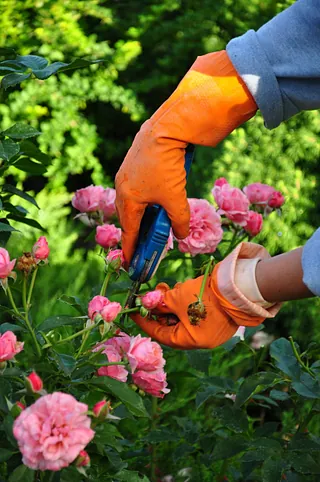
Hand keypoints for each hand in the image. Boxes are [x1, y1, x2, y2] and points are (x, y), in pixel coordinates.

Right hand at [115, 51, 256, 263]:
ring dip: (139, 214)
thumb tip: (183, 236)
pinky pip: (135, 188)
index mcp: (128, 199)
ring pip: (131, 201)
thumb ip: (179, 221)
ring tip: (149, 223)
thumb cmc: (168, 166)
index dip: (130, 248)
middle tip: (141, 244)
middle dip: (134, 232)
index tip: (129, 263)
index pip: (129, 231)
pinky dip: (142, 199)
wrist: (167, 128)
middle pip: (127, 216)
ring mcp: (126, 172)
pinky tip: (152, 198)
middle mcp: (122, 186)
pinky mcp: (133, 161)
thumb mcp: (176, 198)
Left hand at [132, 243, 279, 348]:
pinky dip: (185, 305)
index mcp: (191, 341)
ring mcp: (211, 330)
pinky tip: (182, 291)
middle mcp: (201, 340)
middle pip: (171, 327)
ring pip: (183, 319)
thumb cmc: (204, 296)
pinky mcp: (217, 318)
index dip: (145, 321)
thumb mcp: (176, 299)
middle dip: (159, 311)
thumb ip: (159, 303)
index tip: (134, 311)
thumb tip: (145, 304)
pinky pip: (194, 315)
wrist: (237, 285)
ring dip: (172, 305)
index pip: (160, 334)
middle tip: (151, 297)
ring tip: (168, 290)